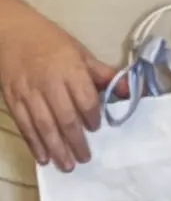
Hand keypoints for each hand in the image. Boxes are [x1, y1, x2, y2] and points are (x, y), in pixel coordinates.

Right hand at [0, 3, 119, 171]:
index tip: (97, 128)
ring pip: (44, 127)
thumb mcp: (81, 52)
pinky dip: (35, 144)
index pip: (84, 98)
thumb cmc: (52, 42)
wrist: (14, 34)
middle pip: (65, 118)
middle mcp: (50, 84)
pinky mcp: (13, 101)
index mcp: (71, 69)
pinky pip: (25, 127)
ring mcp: (29, 94)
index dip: (92, 116)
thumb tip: (127, 89)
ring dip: (57, 149)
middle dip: (76, 141)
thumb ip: (102, 73)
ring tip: (67, 165)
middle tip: (85, 158)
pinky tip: (44, 158)